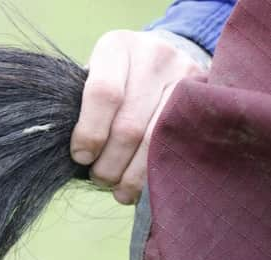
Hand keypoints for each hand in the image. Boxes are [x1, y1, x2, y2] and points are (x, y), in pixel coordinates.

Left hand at [70, 30, 206, 204]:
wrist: (162, 60)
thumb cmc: (115, 80)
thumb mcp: (94, 79)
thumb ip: (81, 109)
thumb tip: (77, 157)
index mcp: (116, 47)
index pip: (104, 94)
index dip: (91, 133)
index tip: (81, 158)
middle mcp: (154, 55)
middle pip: (130, 125)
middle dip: (109, 162)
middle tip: (99, 178)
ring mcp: (185, 74)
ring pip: (155, 140)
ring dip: (132, 174)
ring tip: (117, 189)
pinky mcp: (205, 95)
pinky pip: (178, 144)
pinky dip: (155, 172)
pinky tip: (139, 186)